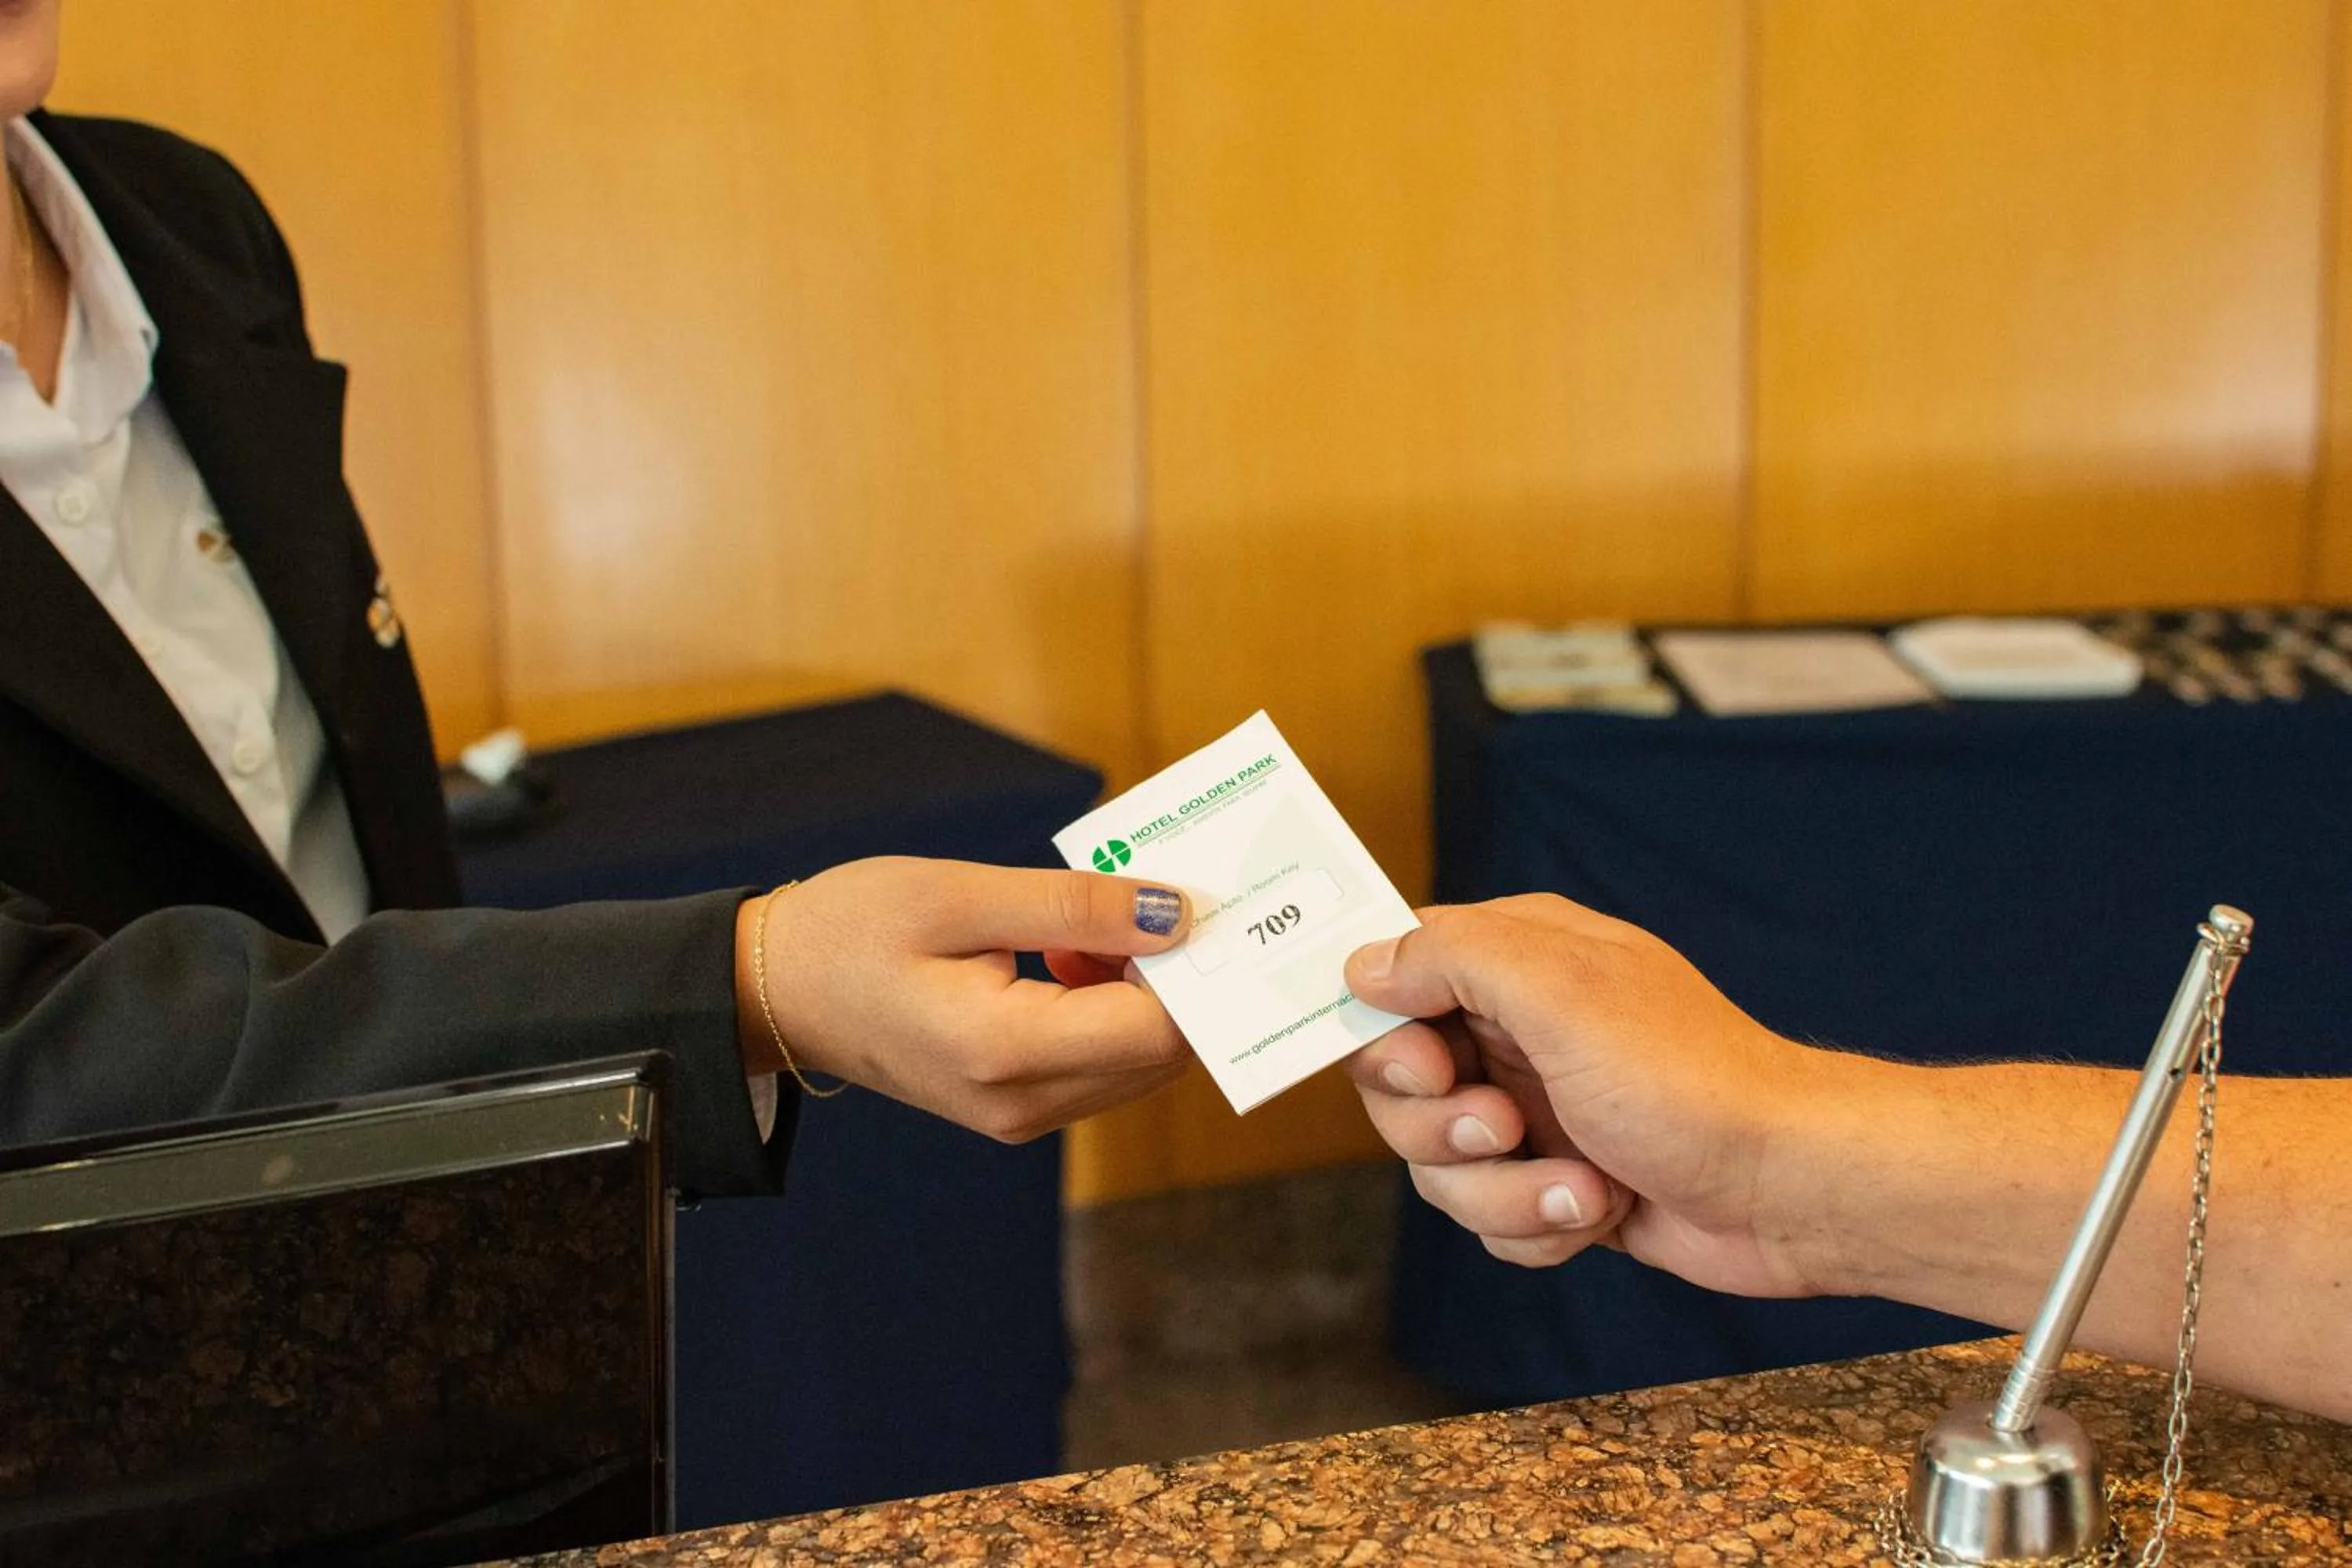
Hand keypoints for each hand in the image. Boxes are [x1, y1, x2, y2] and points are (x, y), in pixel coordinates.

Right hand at [739, 857, 1191, 1141]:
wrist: (770, 991)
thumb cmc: (851, 929)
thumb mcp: (960, 895)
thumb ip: (1075, 908)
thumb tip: (1178, 913)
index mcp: (1005, 1052)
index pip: (1156, 1030)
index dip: (1192, 967)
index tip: (1195, 899)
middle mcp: (1022, 1103)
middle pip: (1160, 1054)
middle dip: (1173, 977)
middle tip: (1146, 897)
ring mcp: (1019, 1115)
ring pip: (1138, 1062)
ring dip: (1137, 990)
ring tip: (1078, 928)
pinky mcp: (1015, 1107)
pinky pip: (1101, 1064)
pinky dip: (1106, 1008)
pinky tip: (1059, 958)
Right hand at [1343, 895, 1826, 1296]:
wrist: (1787, 1189)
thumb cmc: (1686, 1080)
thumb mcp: (1560, 990)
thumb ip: (1450, 958)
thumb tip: (1362, 964)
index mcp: (1519, 960)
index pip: (1393, 974)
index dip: (1386, 1033)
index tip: (1427, 1066)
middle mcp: (1518, 1029)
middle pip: (1397, 1086)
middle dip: (1443, 1127)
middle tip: (1508, 1126)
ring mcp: (1536, 1110)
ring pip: (1438, 1165)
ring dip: (1505, 1191)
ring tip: (1585, 1184)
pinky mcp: (1556, 1183)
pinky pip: (1489, 1219)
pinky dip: (1539, 1226)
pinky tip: (1603, 1209)